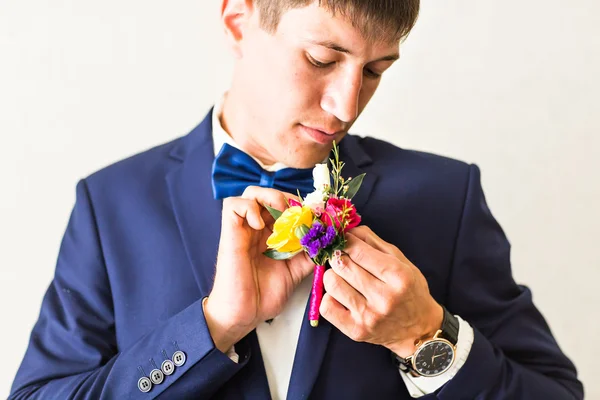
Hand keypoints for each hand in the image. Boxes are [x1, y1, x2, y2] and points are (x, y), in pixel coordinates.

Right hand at [204, 186, 313, 352]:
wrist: (244, 314)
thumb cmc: (265, 295)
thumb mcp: (295, 271)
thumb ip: (309, 253)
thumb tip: (327, 238)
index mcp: (272, 234)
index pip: (285, 205)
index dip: (300, 205)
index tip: (316, 215)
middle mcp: (257, 228)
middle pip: (270, 194)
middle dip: (289, 199)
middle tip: (301, 214)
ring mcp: (243, 229)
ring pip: (252, 193)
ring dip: (270, 197)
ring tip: (282, 215)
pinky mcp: (229, 233)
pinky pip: (234, 205)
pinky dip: (249, 208)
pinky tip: (261, 226)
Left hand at [319, 226, 442, 357]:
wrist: (419, 329)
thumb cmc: (410, 290)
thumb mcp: (401, 261)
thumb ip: (375, 242)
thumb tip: (349, 230)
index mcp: (398, 276)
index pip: (358, 251)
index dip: (346, 241)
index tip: (343, 239)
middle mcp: (384, 297)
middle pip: (342, 265)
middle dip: (338, 256)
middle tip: (342, 258)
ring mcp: (369, 316)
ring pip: (332, 283)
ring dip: (334, 276)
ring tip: (344, 278)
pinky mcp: (356, 331)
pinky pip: (327, 306)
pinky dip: (329, 297)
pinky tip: (341, 295)